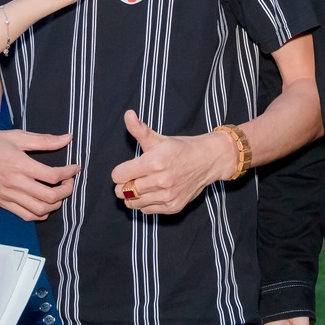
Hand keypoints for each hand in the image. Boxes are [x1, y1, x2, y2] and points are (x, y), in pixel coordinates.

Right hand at [0, 129, 79, 220]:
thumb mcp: (18, 136)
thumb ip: (44, 140)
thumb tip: (67, 139)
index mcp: (20, 165)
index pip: (53, 176)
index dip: (69, 173)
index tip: (75, 168)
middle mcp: (15, 183)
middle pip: (50, 196)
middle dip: (66, 191)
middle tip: (69, 182)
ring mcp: (8, 196)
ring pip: (40, 210)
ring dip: (55, 205)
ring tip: (59, 194)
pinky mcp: (2, 203)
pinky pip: (26, 216)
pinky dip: (40, 214)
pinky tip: (44, 204)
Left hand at [110, 111, 231, 215]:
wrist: (207, 160)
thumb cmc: (180, 148)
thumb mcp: (158, 138)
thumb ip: (139, 129)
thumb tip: (127, 114)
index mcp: (153, 162)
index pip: (118, 176)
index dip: (121, 171)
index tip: (129, 168)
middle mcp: (160, 181)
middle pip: (122, 191)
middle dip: (124, 184)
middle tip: (135, 177)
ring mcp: (167, 196)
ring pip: (132, 203)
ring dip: (133, 195)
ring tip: (143, 185)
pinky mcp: (172, 207)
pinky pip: (145, 210)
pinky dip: (145, 203)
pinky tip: (154, 192)